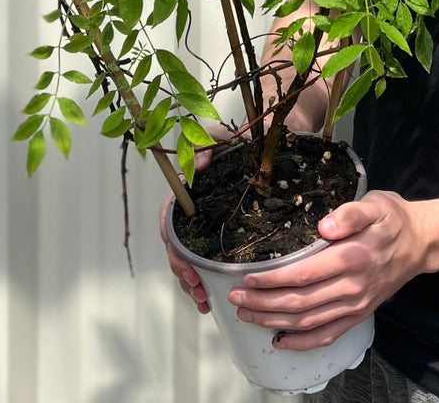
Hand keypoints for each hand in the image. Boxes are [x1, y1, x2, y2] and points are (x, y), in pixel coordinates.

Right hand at [160, 125, 235, 314]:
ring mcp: (207, 226)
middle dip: (182, 271)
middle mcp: (195, 212)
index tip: (186, 264)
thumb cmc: (243, 142)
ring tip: (203, 299)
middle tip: (196, 287)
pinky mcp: (222, 237)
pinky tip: (210, 299)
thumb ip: (207, 145)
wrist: (268, 147)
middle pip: (177, 247)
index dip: (172, 245)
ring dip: (191, 283)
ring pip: (189, 260)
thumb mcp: (224, 138)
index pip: (170, 221)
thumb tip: (199, 163)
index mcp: (189, 192)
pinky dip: (206, 283)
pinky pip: (208, 263)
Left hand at [226, 190, 427, 350]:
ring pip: (308, 322)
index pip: (303, 275)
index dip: (272, 281)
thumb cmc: (393, 218)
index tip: (247, 278)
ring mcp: (356, 305)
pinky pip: (328, 335)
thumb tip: (324, 226)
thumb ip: (350, 214)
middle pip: (300, 303)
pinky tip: (280, 340)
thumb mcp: (375, 203)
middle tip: (234, 299)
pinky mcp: (359, 314)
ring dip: (274, 322)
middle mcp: (352, 287)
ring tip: (246, 316)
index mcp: (352, 257)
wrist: (422, 242)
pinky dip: (302, 342)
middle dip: (263, 304)